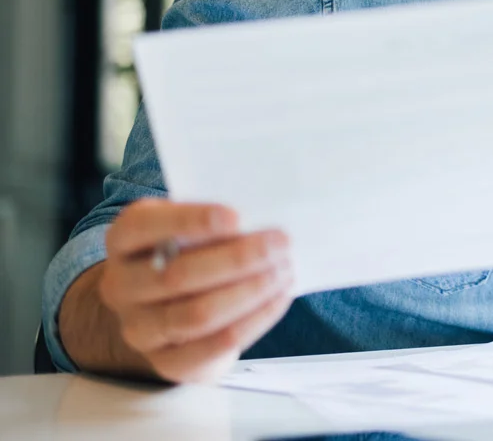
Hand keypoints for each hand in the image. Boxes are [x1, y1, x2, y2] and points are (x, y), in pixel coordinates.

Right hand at [97, 199, 293, 382]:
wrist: (168, 309)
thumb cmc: (188, 253)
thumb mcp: (188, 227)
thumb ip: (213, 221)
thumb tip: (261, 219)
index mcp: (122, 241)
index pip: (142, 227)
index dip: (189, 221)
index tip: (236, 217)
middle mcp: (121, 286)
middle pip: (177, 275)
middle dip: (237, 259)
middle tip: (281, 243)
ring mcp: (139, 329)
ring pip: (197, 314)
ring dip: (250, 291)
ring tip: (284, 271)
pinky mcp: (168, 362)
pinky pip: (214, 345)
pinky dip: (254, 320)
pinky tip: (278, 298)